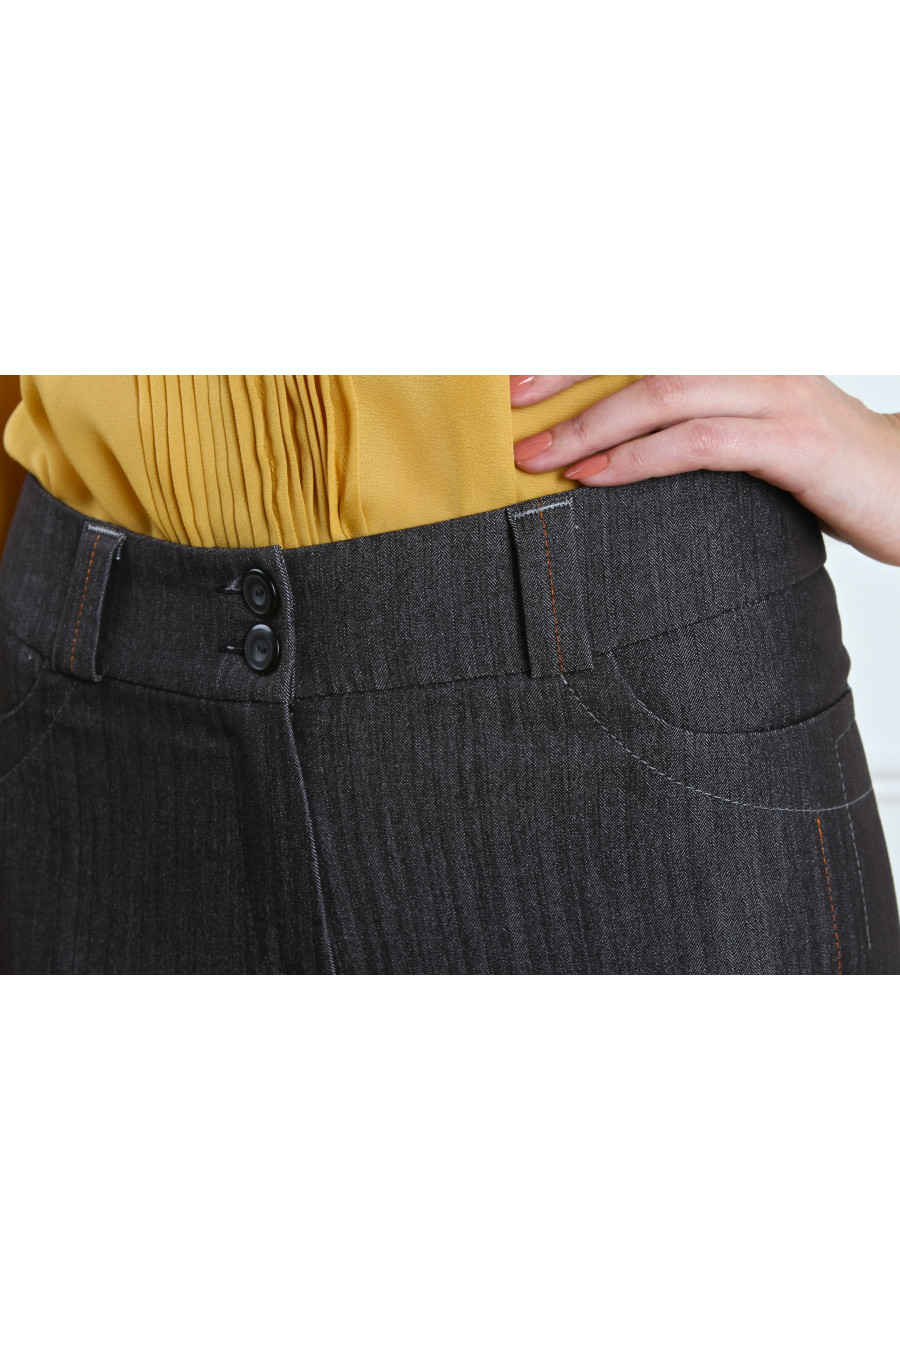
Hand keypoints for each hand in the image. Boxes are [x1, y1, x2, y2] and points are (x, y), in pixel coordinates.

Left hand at [510, 375, 899, 565]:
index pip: (643, 334)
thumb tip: (598, 439)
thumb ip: (684, 419)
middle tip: (509, 402)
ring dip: (588, 426)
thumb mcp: (745, 428)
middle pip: (641, 347)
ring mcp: (775, 392)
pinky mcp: (792, 441)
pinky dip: (637, 460)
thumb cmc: (815, 463)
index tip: (518, 371)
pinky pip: (699, 442)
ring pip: (662, 392)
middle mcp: (753, 354)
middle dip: (566, 370)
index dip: (578, 345)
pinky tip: (594, 479)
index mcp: (736, 346)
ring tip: (535, 457)